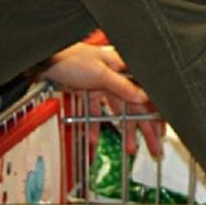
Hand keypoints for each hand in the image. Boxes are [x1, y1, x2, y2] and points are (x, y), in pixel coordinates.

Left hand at [40, 42, 164, 158]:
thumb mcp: (101, 73)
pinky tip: (96, 139)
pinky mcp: (90, 90)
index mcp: (125, 67)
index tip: (160, 132)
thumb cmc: (70, 56)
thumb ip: (122, 86)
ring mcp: (103, 84)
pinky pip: (97, 112)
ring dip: (125, 131)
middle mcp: (118, 76)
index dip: (156, 113)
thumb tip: (142, 97)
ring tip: (131, 148)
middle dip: (145, 128)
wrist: (44, 58)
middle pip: (136, 106)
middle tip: (153, 147)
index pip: (148, 93)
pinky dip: (96, 126)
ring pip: (120, 111)